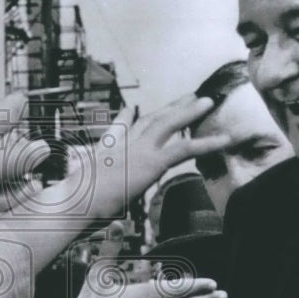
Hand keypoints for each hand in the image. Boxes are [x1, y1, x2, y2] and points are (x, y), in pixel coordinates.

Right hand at [0, 32, 48, 272]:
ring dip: (27, 180)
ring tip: (35, 178)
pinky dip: (9, 204)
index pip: (10, 112)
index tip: (19, 99)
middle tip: (41, 147)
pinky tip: (11, 201)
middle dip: (32, 149)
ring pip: (16, 188)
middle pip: (23, 156)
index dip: (17, 102)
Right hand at [57, 94, 233, 219]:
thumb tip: (77, 168)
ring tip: (209, 102)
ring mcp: (138, 150)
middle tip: (190, 96)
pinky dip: (207, 143)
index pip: (122, 129)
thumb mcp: (77, 182)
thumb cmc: (73, 199)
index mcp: (108, 149)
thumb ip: (82, 172)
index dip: (129, 119)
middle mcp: (125, 143)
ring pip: (169, 124)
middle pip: (152, 120)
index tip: (131, 110)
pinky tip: (225, 140)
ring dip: (190, 111)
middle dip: (171, 107)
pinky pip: (185, 148)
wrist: (75, 201)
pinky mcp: (151, 162)